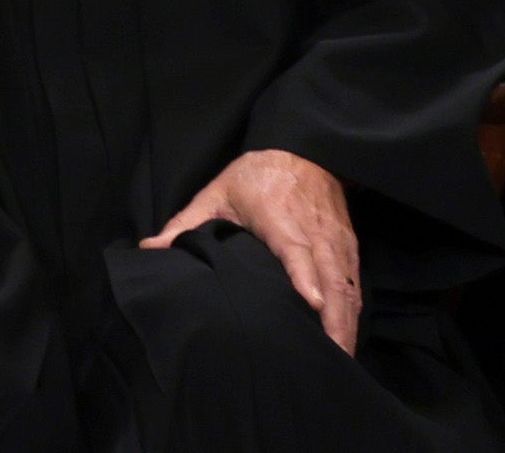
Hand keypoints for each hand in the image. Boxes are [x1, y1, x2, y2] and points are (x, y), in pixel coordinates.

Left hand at [142, 150, 360, 354]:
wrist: (304, 148)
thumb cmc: (257, 174)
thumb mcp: (217, 192)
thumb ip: (185, 223)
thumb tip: (150, 249)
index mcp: (280, 216)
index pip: (297, 248)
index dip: (305, 276)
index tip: (312, 304)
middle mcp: (314, 229)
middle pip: (331, 276)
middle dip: (334, 317)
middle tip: (331, 356)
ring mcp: (335, 237)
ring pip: (348, 282)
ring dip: (347, 320)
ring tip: (341, 356)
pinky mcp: (347, 242)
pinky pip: (354, 280)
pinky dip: (353, 309)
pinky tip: (347, 335)